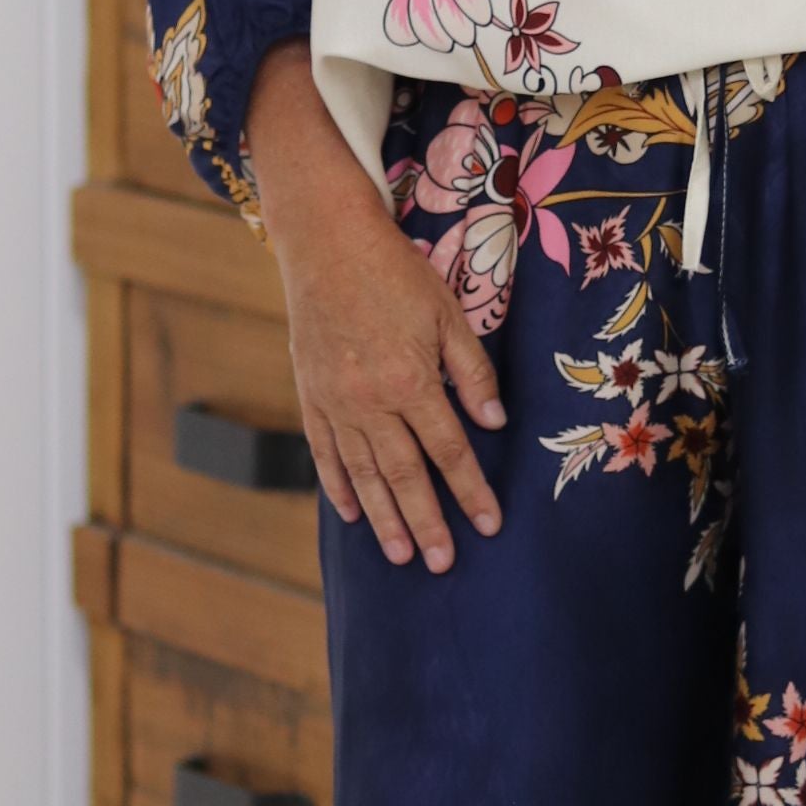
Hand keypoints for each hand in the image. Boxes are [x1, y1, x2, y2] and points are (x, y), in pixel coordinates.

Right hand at [244, 44, 504, 572]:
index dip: (471, 491)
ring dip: (383, 518)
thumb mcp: (448, 313)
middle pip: (403, 475)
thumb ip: (473, 373)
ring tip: (401, 555)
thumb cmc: (395, 272)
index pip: (448, 450)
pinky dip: (338, 486)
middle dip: (427, 522)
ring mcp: (333, 401)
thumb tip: (495, 424)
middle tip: (443, 564)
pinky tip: (352, 514)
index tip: (490, 525)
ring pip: (361, 473)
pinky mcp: (309, 395)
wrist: (324, 242)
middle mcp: (368, 399)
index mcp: (409, 379)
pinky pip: (324, 451)